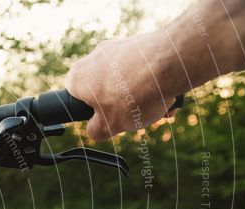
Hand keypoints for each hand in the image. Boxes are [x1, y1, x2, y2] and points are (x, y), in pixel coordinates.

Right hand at [65, 32, 181, 140]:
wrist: (171, 63)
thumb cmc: (134, 96)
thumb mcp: (109, 126)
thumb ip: (96, 130)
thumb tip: (96, 129)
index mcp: (78, 78)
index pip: (73, 95)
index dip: (88, 110)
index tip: (103, 118)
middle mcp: (95, 57)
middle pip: (103, 88)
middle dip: (121, 105)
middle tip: (135, 117)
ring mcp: (119, 46)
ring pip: (126, 79)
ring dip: (141, 96)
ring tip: (161, 108)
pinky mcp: (141, 41)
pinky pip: (143, 67)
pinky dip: (154, 81)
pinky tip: (170, 94)